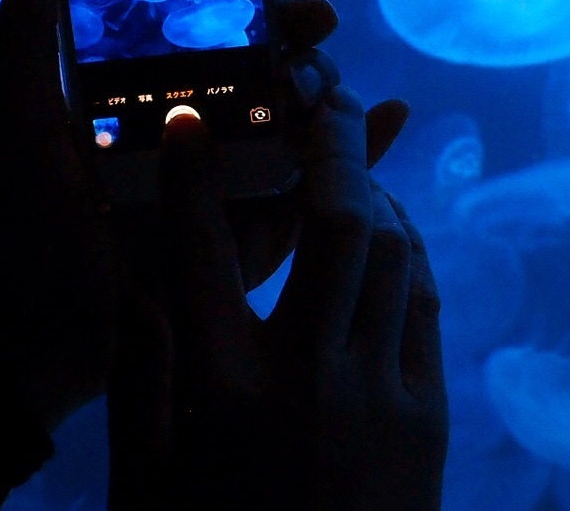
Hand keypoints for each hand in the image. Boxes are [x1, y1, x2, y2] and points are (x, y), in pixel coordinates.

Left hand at [0, 0, 405, 431]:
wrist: (47, 326)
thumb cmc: (30, 220)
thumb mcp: (24, 116)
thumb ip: (30, 30)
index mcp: (160, 92)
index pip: (223, 31)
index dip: (259, 5)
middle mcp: (211, 125)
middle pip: (278, 65)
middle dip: (303, 45)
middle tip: (307, 42)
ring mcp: (246, 175)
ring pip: (310, 116)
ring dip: (333, 90)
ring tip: (328, 92)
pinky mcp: (271, 226)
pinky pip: (329, 183)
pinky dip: (369, 147)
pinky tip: (393, 116)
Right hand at [108, 85, 446, 510]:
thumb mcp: (145, 481)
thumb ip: (144, 380)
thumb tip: (139, 287)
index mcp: (221, 394)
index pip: (202, 254)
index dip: (197, 172)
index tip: (191, 117)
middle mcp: (308, 380)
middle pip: (335, 224)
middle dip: (328, 144)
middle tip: (316, 96)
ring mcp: (381, 395)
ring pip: (395, 253)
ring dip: (373, 194)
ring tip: (347, 163)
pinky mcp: (430, 417)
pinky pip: (425, 306)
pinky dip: (408, 256)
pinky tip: (385, 237)